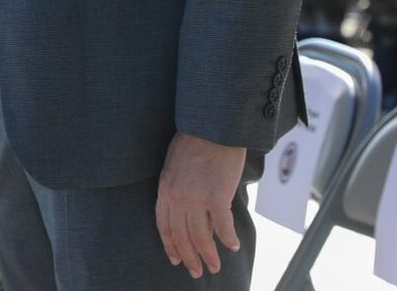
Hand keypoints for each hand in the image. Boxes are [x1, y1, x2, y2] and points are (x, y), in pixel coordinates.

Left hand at [155, 132, 245, 278]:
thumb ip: (177, 187)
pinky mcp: (216, 197)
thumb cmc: (196, 138)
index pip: (163, 225)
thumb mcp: (175, 164)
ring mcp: (196, 198)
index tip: (175, 259)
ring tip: (214, 267)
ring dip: (208, 256)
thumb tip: (190, 210)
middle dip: (189, 258)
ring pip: (200, 237)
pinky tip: (233, 246)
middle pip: (181, 236)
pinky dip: (227, 239)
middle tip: (196, 272)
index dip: (170, 245)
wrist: (212, 124)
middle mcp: (177, 197)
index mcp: (165, 188)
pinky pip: (222, 227)